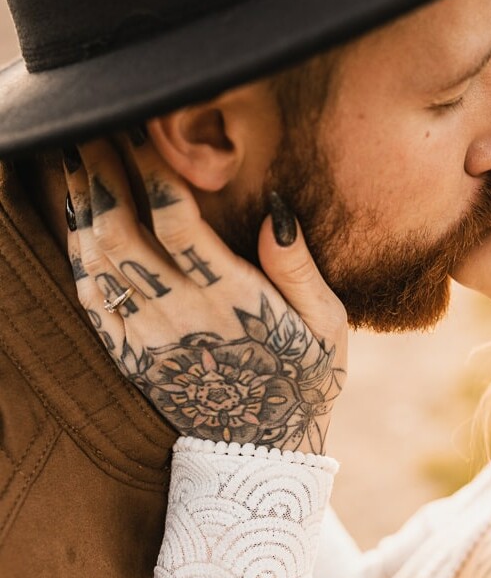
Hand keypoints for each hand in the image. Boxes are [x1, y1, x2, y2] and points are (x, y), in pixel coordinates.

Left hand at [63, 135, 347, 454]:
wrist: (261, 452)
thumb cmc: (305, 377)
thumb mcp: (328, 324)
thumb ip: (298, 267)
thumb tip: (275, 210)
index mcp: (234, 302)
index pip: (178, 223)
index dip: (153, 170)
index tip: (142, 126)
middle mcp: (181, 317)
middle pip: (123, 233)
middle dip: (103, 173)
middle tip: (92, 125)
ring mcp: (147, 338)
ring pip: (98, 261)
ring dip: (81, 204)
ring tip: (74, 156)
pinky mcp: (128, 354)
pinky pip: (90, 295)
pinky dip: (75, 249)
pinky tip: (74, 215)